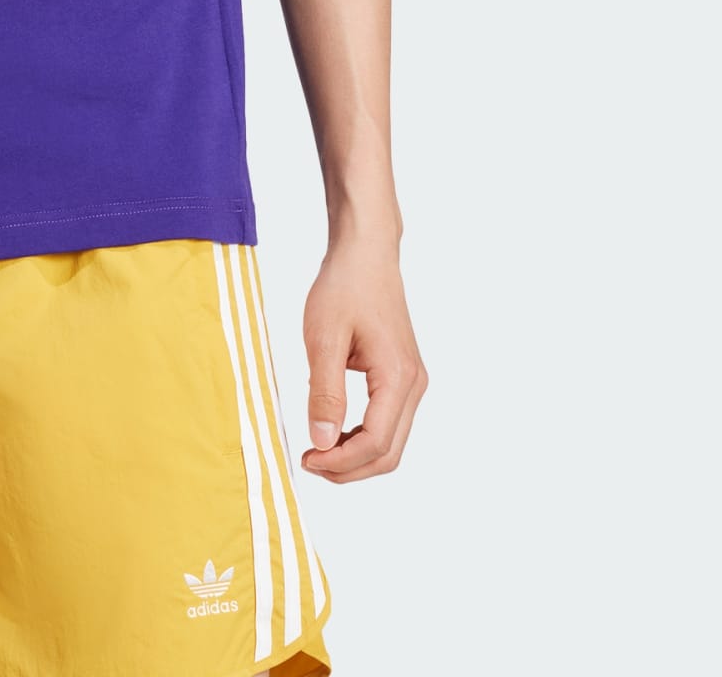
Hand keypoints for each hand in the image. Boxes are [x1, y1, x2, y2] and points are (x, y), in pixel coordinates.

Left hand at [299, 235, 426, 483]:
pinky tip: (333, 428)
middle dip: (349, 467)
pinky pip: (388, 421)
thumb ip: (324, 393)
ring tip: (318, 448)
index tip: (307, 458)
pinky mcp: (402, 375)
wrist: (365, 253)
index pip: (375, 443)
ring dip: (356, 455)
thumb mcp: (324, 338)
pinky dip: (362, 435)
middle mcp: (414, 385)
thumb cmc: (344, 287)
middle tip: (310, 462)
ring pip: (391, 441)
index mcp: (398, 377)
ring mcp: (412, 381)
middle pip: (389, 453)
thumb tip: (322, 442)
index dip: (340, 461)